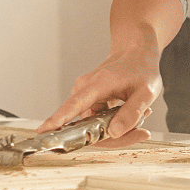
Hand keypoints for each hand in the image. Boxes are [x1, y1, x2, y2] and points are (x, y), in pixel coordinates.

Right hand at [38, 49, 162, 149]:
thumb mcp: (146, 92)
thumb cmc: (141, 69)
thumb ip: (132, 113)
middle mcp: (84, 90)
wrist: (136, 53)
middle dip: (114, 136)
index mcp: (97, 84)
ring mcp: (84, 97)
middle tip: (142, 132)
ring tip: (141, 113)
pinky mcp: (87, 103)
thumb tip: (113, 133)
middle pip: (87, 127)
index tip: (42, 132)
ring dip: (118, 128)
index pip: (72, 106)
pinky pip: (97, 122)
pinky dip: (116, 122)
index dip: (57, 121)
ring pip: (94, 128)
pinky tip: (132, 111)